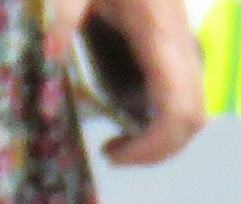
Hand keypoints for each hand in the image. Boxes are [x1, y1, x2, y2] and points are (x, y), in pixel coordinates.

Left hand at [53, 0, 206, 163]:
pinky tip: (121, 109)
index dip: (153, 147)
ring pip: (191, 108)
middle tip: (111, 152)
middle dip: (157, 149)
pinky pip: (178, 91)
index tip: (111, 152)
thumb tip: (47, 55)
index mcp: (160, 32)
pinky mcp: (170, 41)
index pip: (179, 112)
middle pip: (193, 119)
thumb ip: (62, 11)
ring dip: (160, 134)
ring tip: (116, 139)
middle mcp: (179, 44)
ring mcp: (179, 43)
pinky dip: (157, 114)